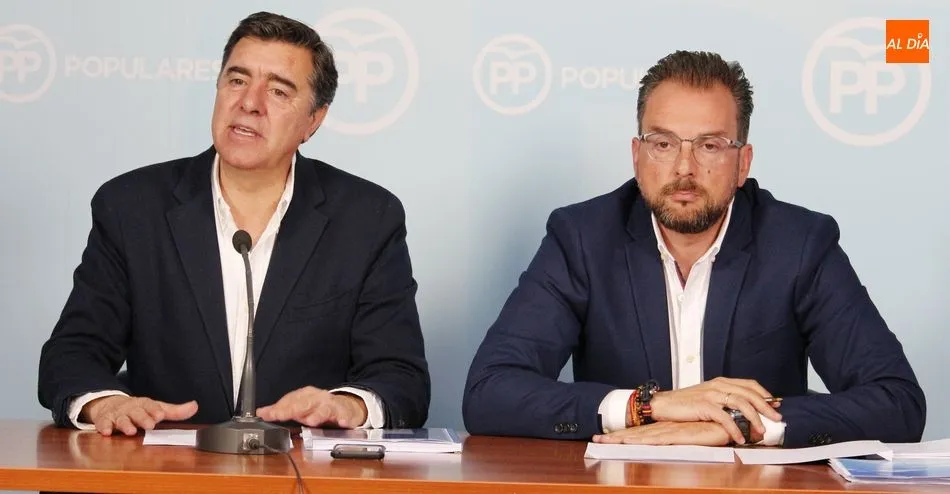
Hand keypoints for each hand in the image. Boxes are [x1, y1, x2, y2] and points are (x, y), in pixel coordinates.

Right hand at [82, 396, 198, 435]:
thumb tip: (195, 406)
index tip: (161, 415)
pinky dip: (104, 427)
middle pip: (137, 412)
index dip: (155, 410)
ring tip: (130, 431)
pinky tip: (106, 433)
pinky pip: (103, 423)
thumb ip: (175, 411)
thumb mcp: (156, 409)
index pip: (151, 406)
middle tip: (150, 424)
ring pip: (121, 419)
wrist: (110, 404)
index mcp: (145, 404)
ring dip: (125, 424)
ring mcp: (117, 414)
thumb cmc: (139, 409)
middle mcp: (132, 408)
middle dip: (143, 418)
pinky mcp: (105, 420)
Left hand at [257, 386, 367, 427]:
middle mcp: (318, 398)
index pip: (290, 400)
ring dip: (317, 414)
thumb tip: (260, 412)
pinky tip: (342, 422)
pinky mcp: (344, 413)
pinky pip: (344, 415)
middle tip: (282, 415)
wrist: (345, 406)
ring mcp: (331, 405)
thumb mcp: (299, 407)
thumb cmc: (318, 407)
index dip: (278, 408)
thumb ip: (281, 410)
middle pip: (304, 403)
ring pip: (323, 409)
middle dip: (293, 409)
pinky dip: (343, 418)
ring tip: (311, 421)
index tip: (268, 414)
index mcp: (306, 395)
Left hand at [592, 421, 738, 445]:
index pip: (640, 434)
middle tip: (595, 441)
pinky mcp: (677, 436)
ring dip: (620, 440)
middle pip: (634, 435)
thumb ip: (680, 439)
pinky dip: (640, 442)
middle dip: (614, 438)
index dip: (622, 436)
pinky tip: (627, 444)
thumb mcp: (692, 437)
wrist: (727, 423)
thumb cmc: (712, 429)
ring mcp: (668, 432)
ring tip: (603, 442)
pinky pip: (655, 440)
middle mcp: (663, 429)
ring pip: (639, 437)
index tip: (604, 439)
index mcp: (665, 430)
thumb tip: (668, 444)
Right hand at [648, 377, 781, 444]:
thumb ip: (723, 400)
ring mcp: (711, 395)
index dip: (764, 394)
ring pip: (741, 404)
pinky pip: (725, 418)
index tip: (775, 404)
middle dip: (766, 407)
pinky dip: (735, 429)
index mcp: (720, 382)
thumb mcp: (706, 397)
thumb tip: (742, 412)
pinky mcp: (704, 406)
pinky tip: (740, 438)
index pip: (749, 384)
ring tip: (762, 430)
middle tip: (777, 418)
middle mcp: (718, 386)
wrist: (663, 404)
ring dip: (755, 418)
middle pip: (749, 394)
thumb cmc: (684, 404)